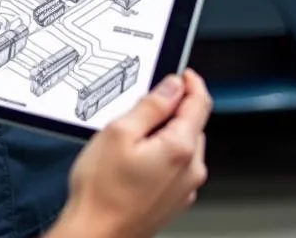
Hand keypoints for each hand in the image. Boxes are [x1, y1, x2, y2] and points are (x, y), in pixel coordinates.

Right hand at [55, 69, 211, 237]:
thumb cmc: (103, 189)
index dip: (191, 83)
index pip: (199, 104)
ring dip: (167, 132)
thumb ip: (150, 106)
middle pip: (192, 124)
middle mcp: (191, 170)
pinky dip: (162, 153)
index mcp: (180, 148)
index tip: (182, 72)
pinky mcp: (174, 200)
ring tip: (131, 136)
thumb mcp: (119, 132)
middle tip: (141, 104)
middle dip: (173, 108)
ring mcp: (184, 189)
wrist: (96, 233)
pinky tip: (134, 159)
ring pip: (184, 145)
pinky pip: (176, 166)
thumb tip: (172, 86)